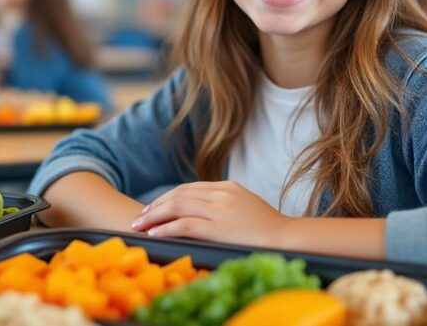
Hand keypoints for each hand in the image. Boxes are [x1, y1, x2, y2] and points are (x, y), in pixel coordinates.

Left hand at [130, 181, 292, 247]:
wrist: (287, 238)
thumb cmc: (268, 228)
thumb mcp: (246, 206)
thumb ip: (225, 204)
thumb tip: (204, 212)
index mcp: (227, 187)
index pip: (188, 188)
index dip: (166, 198)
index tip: (152, 208)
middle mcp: (221, 194)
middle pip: (178, 195)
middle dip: (155, 206)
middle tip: (139, 217)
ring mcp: (220, 209)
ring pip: (176, 207)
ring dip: (154, 216)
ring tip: (140, 225)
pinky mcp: (219, 227)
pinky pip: (184, 225)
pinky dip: (165, 228)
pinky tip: (154, 234)